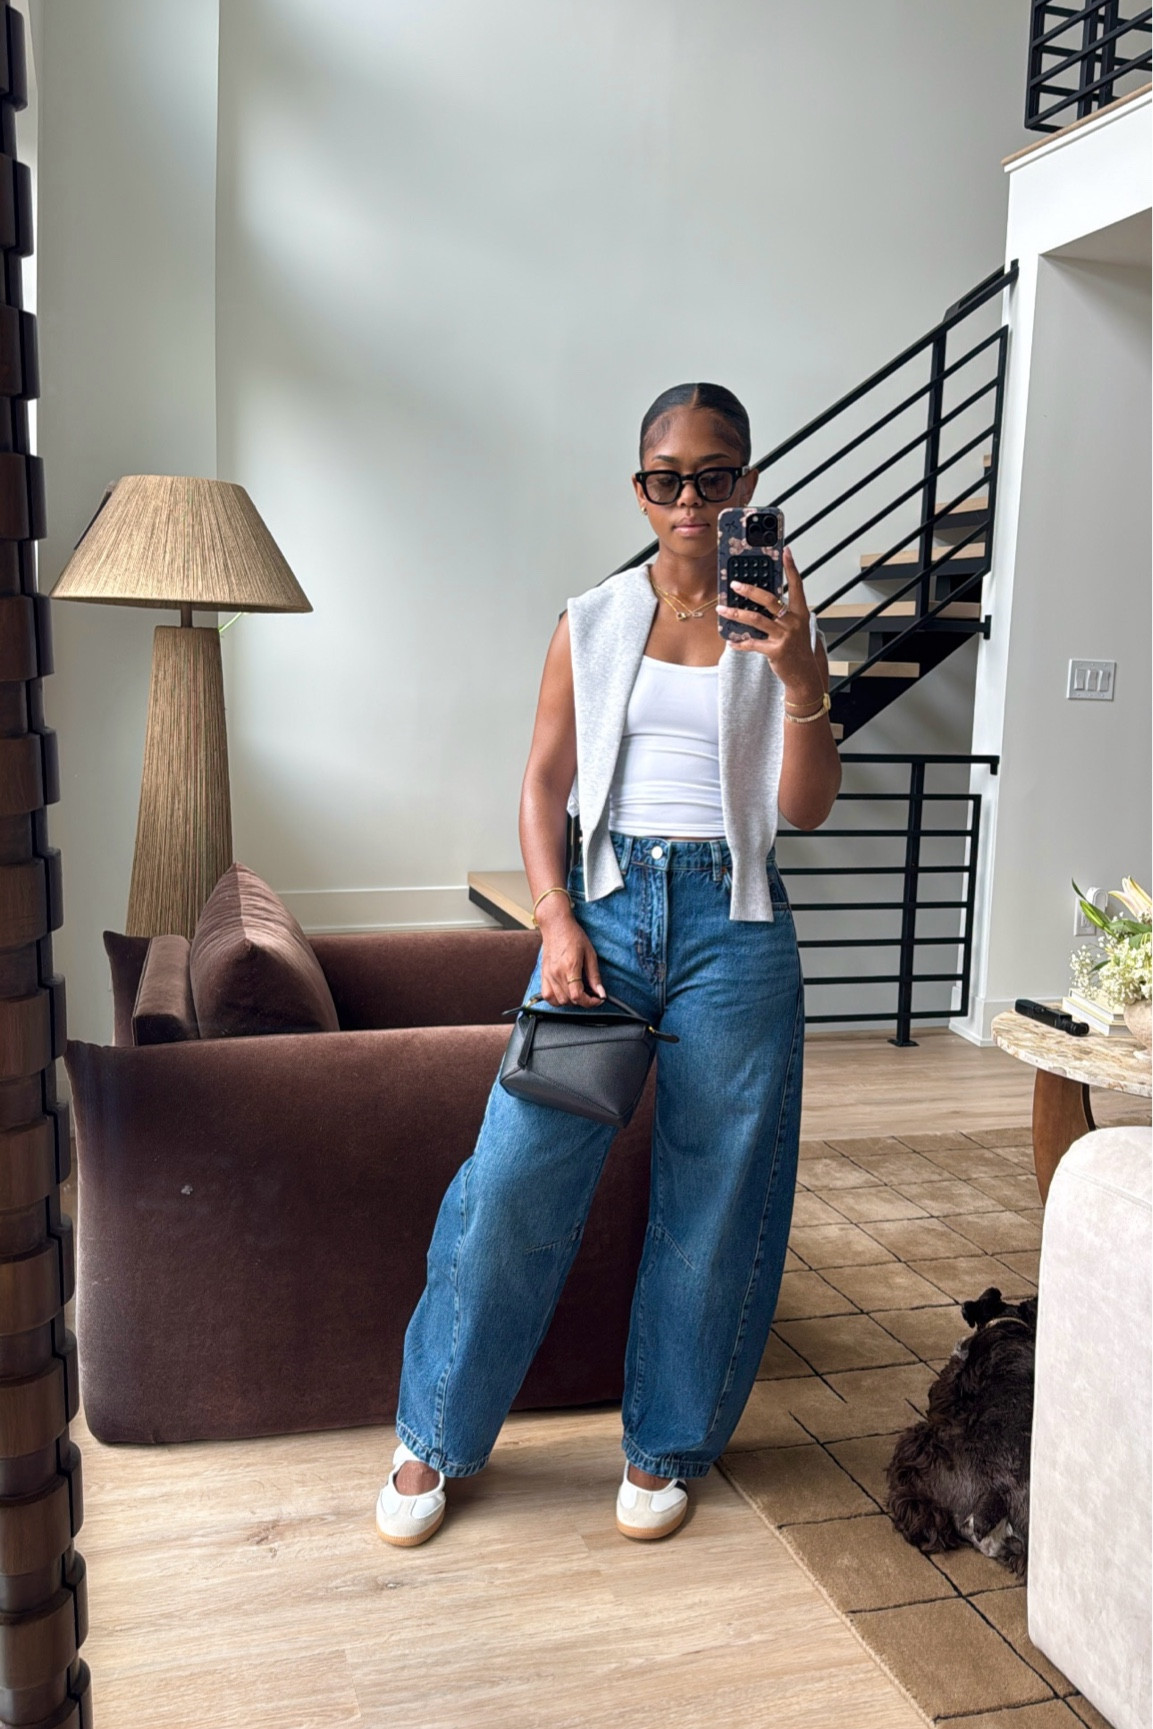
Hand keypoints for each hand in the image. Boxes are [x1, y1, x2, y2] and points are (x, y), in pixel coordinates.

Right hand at [537, 904, 605, 1005]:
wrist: (556, 925)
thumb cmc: (573, 935)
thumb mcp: (590, 954)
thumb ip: (594, 976)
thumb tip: (601, 992)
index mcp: (570, 967)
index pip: (578, 996)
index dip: (590, 1002)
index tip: (598, 999)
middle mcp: (557, 973)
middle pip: (569, 1000)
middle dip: (583, 1001)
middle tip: (591, 994)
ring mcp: (548, 975)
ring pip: (558, 1001)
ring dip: (571, 1001)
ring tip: (578, 992)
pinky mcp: (543, 975)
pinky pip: (547, 996)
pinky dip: (557, 1000)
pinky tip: (565, 993)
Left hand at [718, 546, 823, 703]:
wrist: (804, 674)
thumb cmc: (797, 648)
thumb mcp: (795, 627)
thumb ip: (782, 613)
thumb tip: (759, 599)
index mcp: (800, 612)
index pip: (797, 585)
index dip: (791, 567)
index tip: (786, 551)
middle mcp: (794, 621)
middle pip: (769, 599)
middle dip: (750, 590)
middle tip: (734, 583)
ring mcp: (785, 636)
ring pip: (756, 619)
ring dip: (736, 613)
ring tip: (722, 609)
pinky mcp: (775, 651)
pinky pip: (752, 643)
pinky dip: (739, 643)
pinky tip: (731, 641)